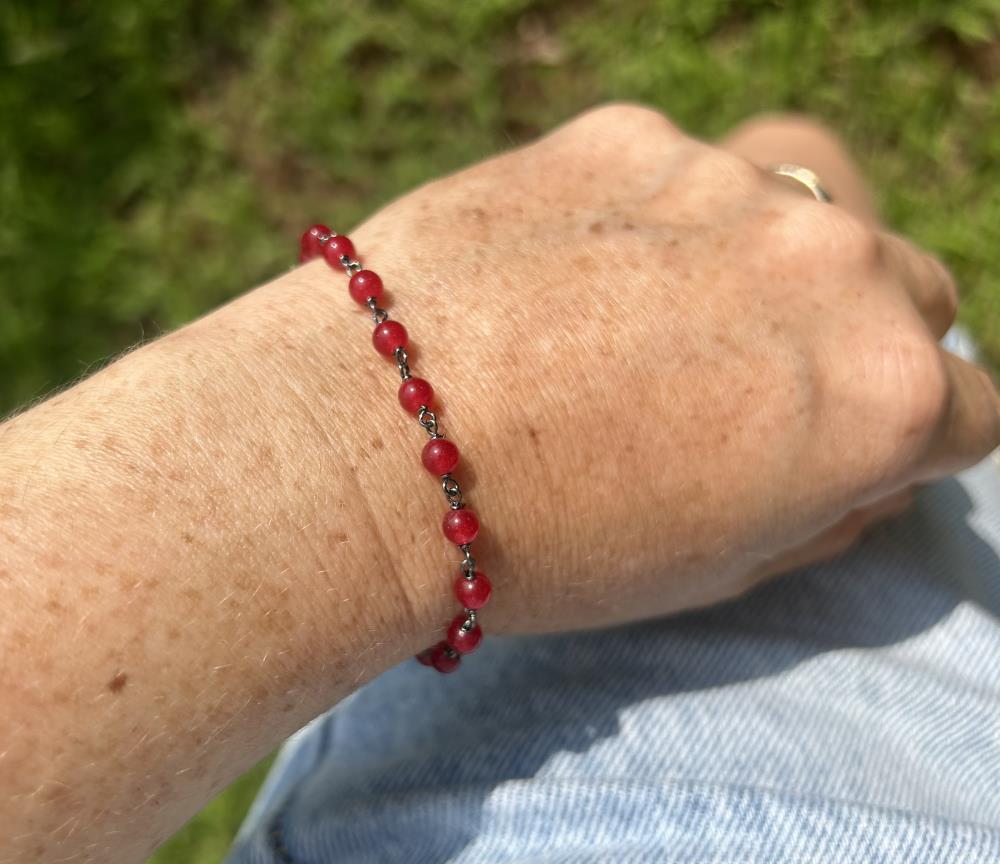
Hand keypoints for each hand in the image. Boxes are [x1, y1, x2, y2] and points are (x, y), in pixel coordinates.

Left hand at [348, 103, 999, 640]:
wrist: (368, 448)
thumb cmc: (544, 543)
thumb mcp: (717, 569)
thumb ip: (826, 506)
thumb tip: (872, 467)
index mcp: (881, 397)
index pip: (969, 408)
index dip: (909, 440)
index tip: (846, 450)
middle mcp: (834, 270)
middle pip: (907, 294)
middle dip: (855, 343)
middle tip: (753, 384)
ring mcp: (729, 183)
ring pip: (816, 204)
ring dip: (780, 256)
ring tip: (689, 305)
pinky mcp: (626, 133)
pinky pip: (684, 172)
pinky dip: (658, 218)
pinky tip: (576, 267)